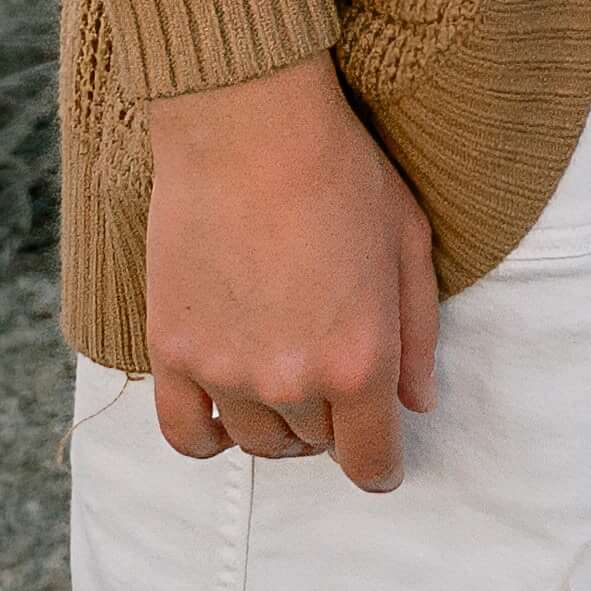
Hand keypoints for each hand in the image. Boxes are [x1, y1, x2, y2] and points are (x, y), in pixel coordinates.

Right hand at [139, 54, 438, 490]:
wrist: (246, 124)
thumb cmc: (341, 170)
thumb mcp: (409, 242)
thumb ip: (418, 333)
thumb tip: (416, 403)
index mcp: (361, 359)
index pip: (370, 459)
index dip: (380, 466)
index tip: (379, 461)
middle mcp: (293, 380)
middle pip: (314, 442)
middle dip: (332, 422)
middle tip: (331, 376)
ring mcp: (226, 371)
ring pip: (256, 441)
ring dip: (276, 426)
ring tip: (282, 383)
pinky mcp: (172, 351)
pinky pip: (184, 432)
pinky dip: (205, 437)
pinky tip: (221, 416)